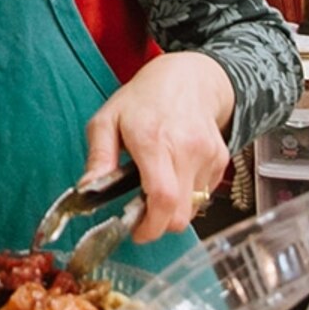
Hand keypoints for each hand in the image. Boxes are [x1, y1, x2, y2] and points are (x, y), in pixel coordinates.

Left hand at [80, 52, 238, 244]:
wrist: (190, 78)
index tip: (136, 232)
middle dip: (159, 224)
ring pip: (193, 208)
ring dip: (173, 208)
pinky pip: (204, 195)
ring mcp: (207, 155)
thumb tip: (88, 189)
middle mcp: (185, 149)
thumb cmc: (144, 98)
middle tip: (142, 215)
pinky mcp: (220, 160)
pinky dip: (188, 195)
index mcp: (153, 140)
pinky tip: (175, 173)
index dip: (150, 225)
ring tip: (157, 184)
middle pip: (179, 213)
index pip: (162, 196)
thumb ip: (98, 157)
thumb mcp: (107, 119)